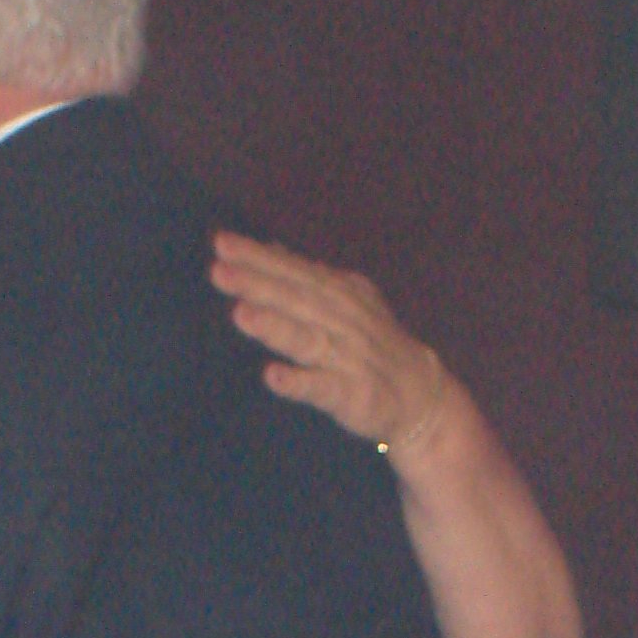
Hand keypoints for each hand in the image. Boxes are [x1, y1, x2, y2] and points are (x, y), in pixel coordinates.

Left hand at [210, 230, 450, 458]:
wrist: (418, 393)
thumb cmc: (370, 343)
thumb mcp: (342, 301)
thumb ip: (304, 278)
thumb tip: (270, 250)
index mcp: (336, 294)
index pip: (292, 270)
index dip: (258, 257)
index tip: (222, 243)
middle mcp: (341, 320)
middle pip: (295, 299)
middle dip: (257, 284)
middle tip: (220, 271)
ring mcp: (347, 357)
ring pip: (306, 339)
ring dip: (274, 326)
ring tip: (240, 314)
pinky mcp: (353, 394)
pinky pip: (323, 388)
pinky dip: (299, 382)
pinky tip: (272, 377)